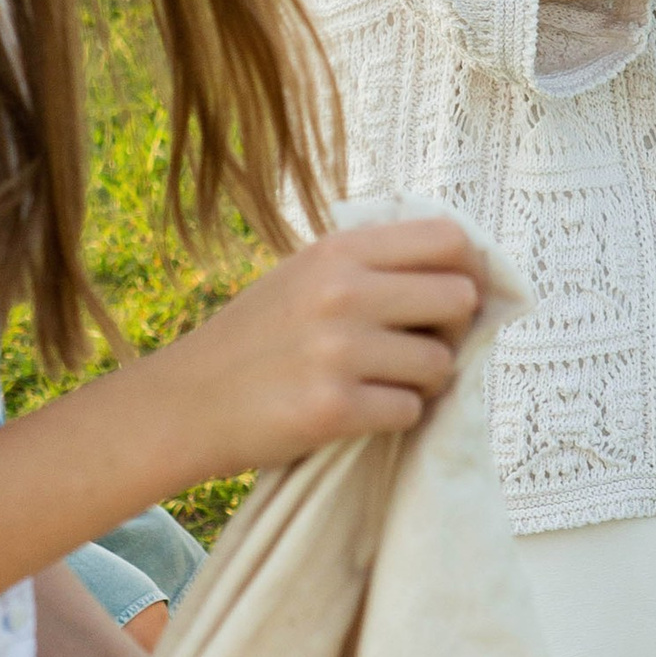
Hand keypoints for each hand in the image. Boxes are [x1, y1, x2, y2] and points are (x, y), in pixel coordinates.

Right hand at [145, 219, 484, 483]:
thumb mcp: (307, 275)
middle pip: (459, 299)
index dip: (468, 270)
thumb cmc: (259, 337)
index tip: (456, 296)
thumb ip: (374, 265)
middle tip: (418, 346)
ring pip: (440, 364)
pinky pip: (410, 411)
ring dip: (422, 382)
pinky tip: (359, 410)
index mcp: (339, 250)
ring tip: (380, 382)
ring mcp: (337, 350)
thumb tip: (468, 273)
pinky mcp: (333, 408)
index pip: (449, 239)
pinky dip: (394, 417)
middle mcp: (341, 292)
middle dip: (452, 331)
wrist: (187, 402)